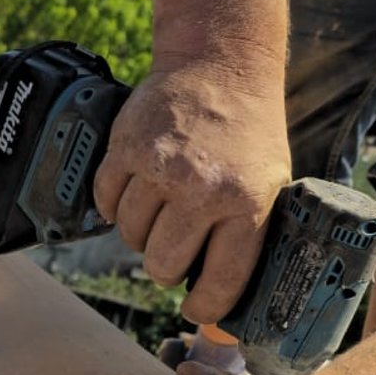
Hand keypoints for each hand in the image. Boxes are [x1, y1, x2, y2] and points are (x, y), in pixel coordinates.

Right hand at [93, 64, 289, 324]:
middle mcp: (201, 189)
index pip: (219, 281)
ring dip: (140, 234)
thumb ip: (249, 234)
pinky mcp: (126, 147)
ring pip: (130, 236)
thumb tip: (222, 294)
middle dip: (165, 268)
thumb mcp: (270, 183)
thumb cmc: (249, 133)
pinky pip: (106, 202)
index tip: (196, 309)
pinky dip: (114, 205)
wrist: (221, 65)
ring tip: (158, 215)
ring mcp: (160, 167)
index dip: (204, 307)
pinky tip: (135, 194)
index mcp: (246, 204)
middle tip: (173, 252)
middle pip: (162, 265)